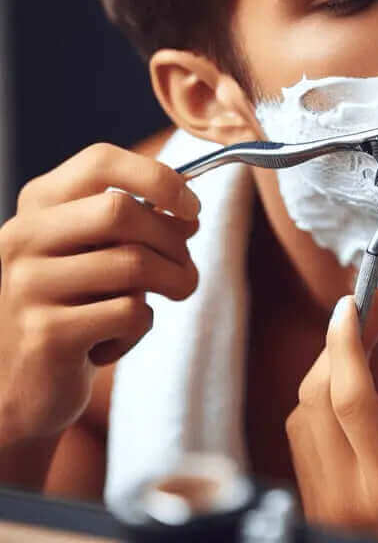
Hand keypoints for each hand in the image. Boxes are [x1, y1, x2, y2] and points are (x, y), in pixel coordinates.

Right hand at [0, 143, 199, 445]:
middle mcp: (23, 237)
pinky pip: (129, 314)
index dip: (159, 178)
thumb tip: (189, 215)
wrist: (15, 384)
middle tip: (186, 267)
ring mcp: (27, 285)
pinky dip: (141, 328)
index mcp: (38, 206)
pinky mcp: (45, 334)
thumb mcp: (96, 255)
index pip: (101, 161)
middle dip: (173, 240)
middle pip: (123, 212)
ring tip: (172, 295)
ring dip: (174, 282)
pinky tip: (115, 340)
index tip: (191, 207)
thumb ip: (137, 227)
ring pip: (135, 265)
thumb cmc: (69, 305)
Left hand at [286, 294, 377, 542]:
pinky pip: (303, 442)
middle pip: (318, 399)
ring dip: (326, 372)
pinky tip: (350, 391)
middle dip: (337, 346)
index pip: (351, 398)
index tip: (354, 303)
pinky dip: (319, 403)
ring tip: (360, 347)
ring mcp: (326, 508)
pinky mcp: (318, 513)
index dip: (347, 342)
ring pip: (302, 418)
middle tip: (367, 316)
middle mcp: (347, 498)